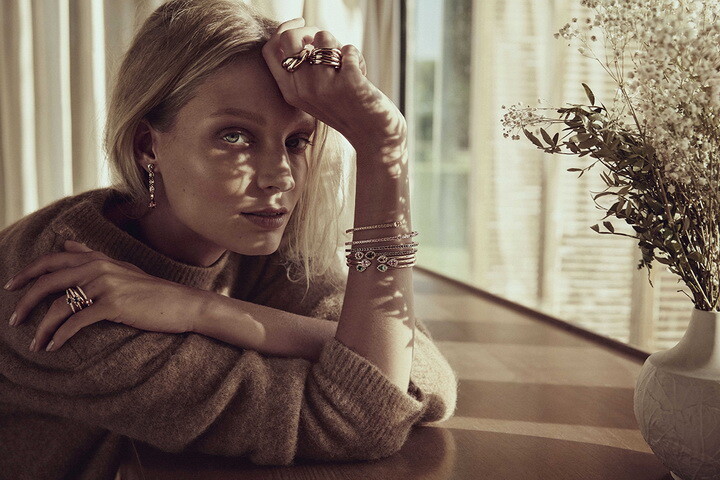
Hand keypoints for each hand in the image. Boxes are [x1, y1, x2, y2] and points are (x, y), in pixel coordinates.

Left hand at [6, 240, 205, 351]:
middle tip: (14, 320)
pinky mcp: (114, 305)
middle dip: (26, 301)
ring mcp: (107, 285)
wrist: (182, 304)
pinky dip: (61, 336)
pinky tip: (53, 347)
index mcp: (98, 259)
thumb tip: (66, 243)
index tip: (11, 287)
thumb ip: (91, 255)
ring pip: (61, 305)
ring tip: (35, 344)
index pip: (52, 260)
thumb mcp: (121, 268)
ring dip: (43, 327)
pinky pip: (78, 321)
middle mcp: (99, 268)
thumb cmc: (152, 290)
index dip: (28, 273)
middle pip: (49, 282)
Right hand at [261, 18, 406, 154]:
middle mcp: (302, 89)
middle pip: (290, 37)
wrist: (373, 136)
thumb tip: (304, 32)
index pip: (270, 51)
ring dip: (339, 46)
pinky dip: (356, 56)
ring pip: (323, 37)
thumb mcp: (314, 96)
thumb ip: (303, 71)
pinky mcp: (348, 81)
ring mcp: (324, 85)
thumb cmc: (346, 112)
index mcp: (290, 93)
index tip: (301, 24)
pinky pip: (348, 48)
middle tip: (329, 45)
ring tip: (348, 66)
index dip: (283, 30)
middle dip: (311, 30)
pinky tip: (361, 73)